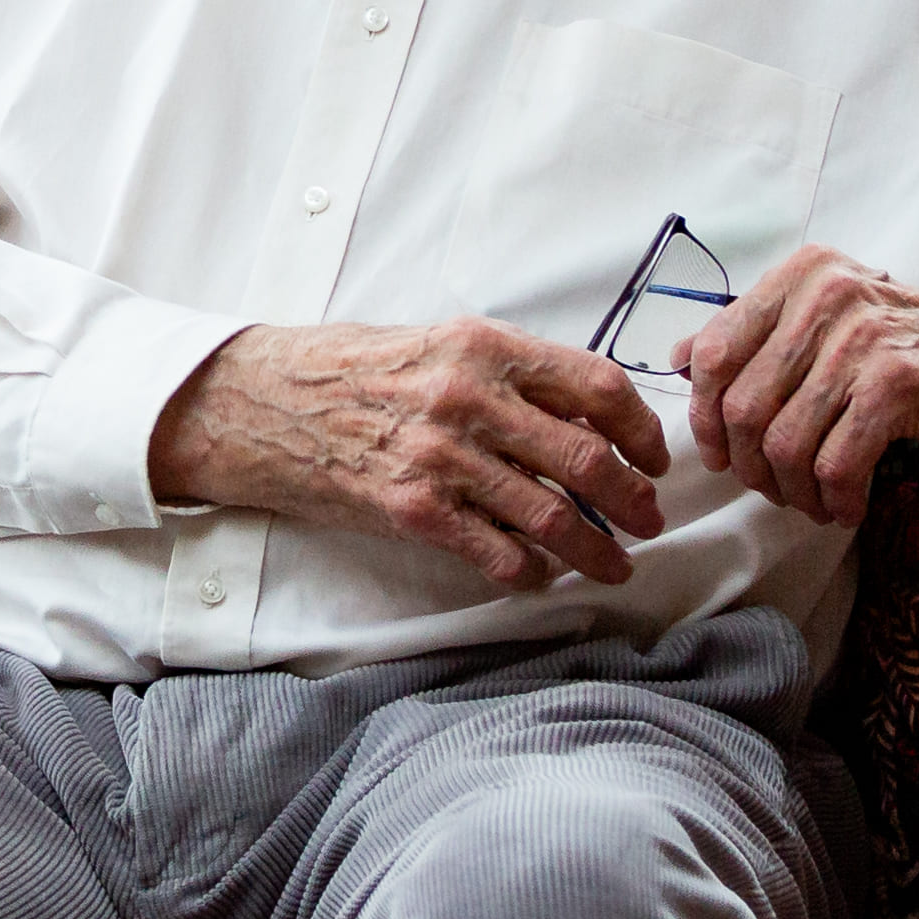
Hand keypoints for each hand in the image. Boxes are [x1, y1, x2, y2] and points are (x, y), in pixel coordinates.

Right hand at [150, 319, 670, 591]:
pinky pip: (496, 552)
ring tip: (616, 562)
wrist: (264, 402)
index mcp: (484, 346)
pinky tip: (543, 575)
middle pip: (588, 456)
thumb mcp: (437, 344)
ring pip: (552, 515)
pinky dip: (532, 571)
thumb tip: (588, 408)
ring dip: (597, 547)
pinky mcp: (410, 509)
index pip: (597, 385)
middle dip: (634, 498)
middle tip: (650, 519)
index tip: (654, 456)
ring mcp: (439, 456)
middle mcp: (468, 397)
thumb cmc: (353, 370)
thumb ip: (509, 371)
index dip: (642, 428)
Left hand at [679, 247, 918, 528]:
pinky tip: (846, 506)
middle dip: (750, 466)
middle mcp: (826, 297)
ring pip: (784, 442)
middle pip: (744, 407)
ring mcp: (862, 341)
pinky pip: (836, 464)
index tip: (722, 453)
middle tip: (773, 489)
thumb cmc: (913, 345)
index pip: (715, 351)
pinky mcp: (897, 385)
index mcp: (802, 276)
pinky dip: (834, 498)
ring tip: (812, 501)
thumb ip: (759, 334)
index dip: (706, 415)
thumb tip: (680, 359)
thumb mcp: (831, 318)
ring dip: (792, 490)